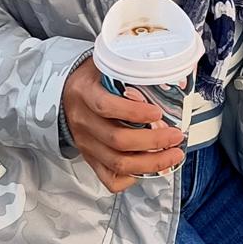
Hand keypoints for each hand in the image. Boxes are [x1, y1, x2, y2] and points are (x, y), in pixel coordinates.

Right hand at [61, 57, 186, 193]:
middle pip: (117, 140)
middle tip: (176, 136)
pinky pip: (109, 178)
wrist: (66, 94)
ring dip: (150, 163)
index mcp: (85, 93)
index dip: (133, 112)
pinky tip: (148, 169)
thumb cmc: (93, 78)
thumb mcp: (106, 64)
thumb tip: (176, 73)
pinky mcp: (90, 159)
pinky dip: (131, 178)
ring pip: (117, 163)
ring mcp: (86, 144)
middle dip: (153, 141)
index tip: (157, 112)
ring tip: (173, 155)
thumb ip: (133, 67)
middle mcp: (83, 121)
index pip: (106, 106)